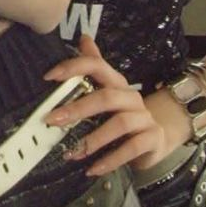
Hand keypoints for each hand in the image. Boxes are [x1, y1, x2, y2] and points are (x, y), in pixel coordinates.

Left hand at [42, 35, 167, 174]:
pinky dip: (110, 160)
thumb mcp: (107, 93)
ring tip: (72, 152)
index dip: (74, 67)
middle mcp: (131, 97)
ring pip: (120, 124)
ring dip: (93, 139)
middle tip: (52, 120)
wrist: (156, 138)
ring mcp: (144, 118)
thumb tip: (83, 38)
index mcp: (116, 82)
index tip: (49, 76)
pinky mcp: (153, 139)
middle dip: (78, 108)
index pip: (97, 65)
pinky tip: (92, 168)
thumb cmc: (123, 115)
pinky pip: (131, 148)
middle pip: (106, 97)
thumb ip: (93, 68)